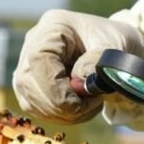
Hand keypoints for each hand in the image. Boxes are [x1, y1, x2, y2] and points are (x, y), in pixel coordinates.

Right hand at [13, 9, 143, 122]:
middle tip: (92, 105)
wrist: (116, 49)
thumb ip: (98, 60)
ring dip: (60, 113)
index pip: (38, 59)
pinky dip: (58, 115)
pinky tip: (81, 108)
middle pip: (27, 81)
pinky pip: (35, 107)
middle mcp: (34, 43)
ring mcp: (29, 64)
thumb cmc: (116, 43)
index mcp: (54, 27)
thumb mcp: (116, 46)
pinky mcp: (32, 84)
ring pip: (29, 99)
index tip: (81, 101)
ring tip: (90, 104)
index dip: (55, 87)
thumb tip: (80, 80)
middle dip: (59, 105)